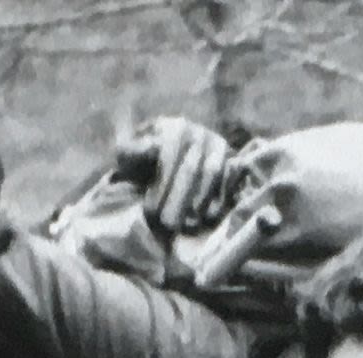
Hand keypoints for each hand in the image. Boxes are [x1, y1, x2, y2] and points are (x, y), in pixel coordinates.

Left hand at [130, 117, 234, 231]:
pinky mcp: (233, 161)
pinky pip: (230, 179)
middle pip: (191, 168)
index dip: (161, 186)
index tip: (151, 210)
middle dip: (179, 199)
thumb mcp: (129, 155)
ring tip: (187, 224)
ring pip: (212, 174)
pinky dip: (220, 199)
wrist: (166, 159)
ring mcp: (219, 146)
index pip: (170, 157)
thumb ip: (132, 150)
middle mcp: (201, 133)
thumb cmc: (143, 161)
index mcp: (175, 127)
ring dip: (199, 201)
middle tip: (168, 225)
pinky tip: (207, 218)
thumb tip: (152, 147)